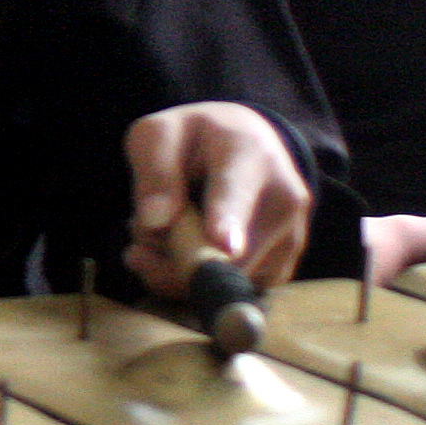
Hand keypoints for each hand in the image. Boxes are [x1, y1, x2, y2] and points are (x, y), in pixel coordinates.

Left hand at [122, 102, 310, 297]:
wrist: (247, 142)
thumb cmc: (196, 137)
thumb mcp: (160, 133)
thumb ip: (154, 170)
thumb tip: (156, 222)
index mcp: (248, 154)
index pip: (235, 192)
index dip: (227, 221)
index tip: (223, 244)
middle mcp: (283, 200)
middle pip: (226, 256)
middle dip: (170, 256)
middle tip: (136, 232)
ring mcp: (289, 238)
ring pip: (225, 280)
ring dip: (180, 268)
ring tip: (167, 231)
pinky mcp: (282, 268)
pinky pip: (232, 291)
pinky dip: (199, 280)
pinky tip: (187, 249)